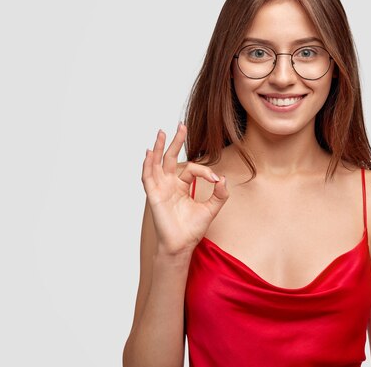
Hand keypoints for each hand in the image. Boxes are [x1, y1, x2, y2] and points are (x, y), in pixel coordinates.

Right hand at [141, 123, 229, 255]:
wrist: (182, 245)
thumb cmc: (192, 229)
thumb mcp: (211, 209)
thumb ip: (220, 194)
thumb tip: (223, 179)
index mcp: (182, 186)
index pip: (192, 169)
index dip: (206, 172)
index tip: (217, 181)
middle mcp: (170, 184)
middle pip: (170, 158)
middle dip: (176, 141)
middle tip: (181, 125)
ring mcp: (161, 189)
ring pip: (157, 163)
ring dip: (158, 148)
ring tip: (161, 132)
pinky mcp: (154, 196)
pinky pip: (148, 177)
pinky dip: (147, 165)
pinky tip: (149, 153)